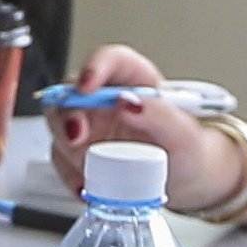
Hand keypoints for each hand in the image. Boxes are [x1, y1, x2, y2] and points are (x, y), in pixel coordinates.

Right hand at [44, 41, 232, 202]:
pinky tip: (86, 186)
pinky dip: (70, 174)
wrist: (185, 179)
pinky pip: (62, 159)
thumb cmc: (187, 150)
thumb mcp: (184, 134)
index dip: (94, 68)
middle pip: (71, 92)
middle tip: (77, 137)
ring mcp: (90, 124)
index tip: (87, 86)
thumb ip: (160, 115)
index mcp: (134, 79)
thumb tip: (129, 102)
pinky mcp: (80, 152)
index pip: (110, 60)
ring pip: (59, 125)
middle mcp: (104, 98)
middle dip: (67, 115)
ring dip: (66, 148)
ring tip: (88, 171)